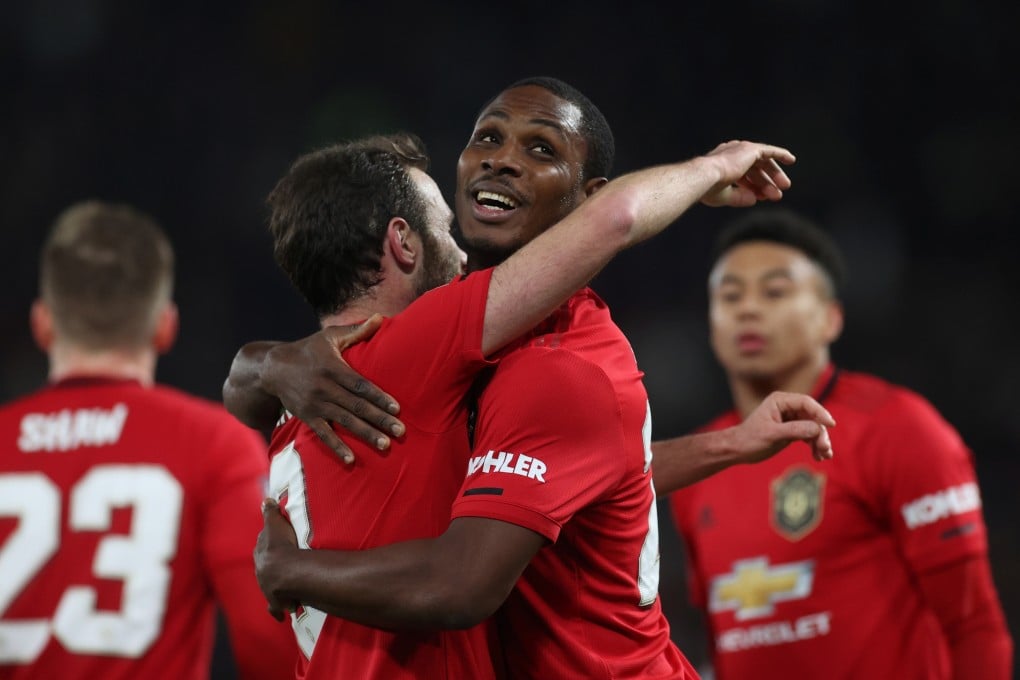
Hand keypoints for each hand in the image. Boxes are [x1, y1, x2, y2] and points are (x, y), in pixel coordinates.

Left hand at [254, 498, 299, 620]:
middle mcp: (261, 572)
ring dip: (275, 587)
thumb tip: (265, 499)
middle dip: (271, 567)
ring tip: (284, 587)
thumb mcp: (275, 524)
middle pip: (265, 568)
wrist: (284, 572)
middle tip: (282, 564)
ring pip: (269, 587)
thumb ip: (270, 512)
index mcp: (260, 554)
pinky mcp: (277, 602)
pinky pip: (276, 608)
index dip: (270, 544)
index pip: (262, 547)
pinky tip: (280, 616)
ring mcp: (268, 588)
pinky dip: (277, 611)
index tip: (276, 543)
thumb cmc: (281, 546)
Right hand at [262, 314, 405, 462]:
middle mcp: (325, 388)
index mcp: (333, 368)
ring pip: (344, 421)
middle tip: (401, 431)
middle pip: (356, 406)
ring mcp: (315, 404)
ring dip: (366, 434)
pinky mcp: (306, 417)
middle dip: (379, 419)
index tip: (397, 408)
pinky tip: (351, 460)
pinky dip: (337, 447)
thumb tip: (379, 318)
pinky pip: (323, 434)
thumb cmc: (308, 350)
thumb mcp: (329, 337)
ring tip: (385, 445)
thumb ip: (356, 330)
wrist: (272, 368)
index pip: (360, 385)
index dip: (379, 396)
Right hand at [700, 140, 795, 207]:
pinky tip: (791, 160)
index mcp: (721, 163)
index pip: (742, 174)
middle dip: (765, 182)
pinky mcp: (750, 149)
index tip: (759, 197)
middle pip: (754, 168)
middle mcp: (731, 153)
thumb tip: (754, 200)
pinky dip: (780, 154)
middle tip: (776, 194)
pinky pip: (769, 151)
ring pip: (763, 162)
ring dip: (774, 175)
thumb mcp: (724, 195)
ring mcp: (740, 149)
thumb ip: (739, 197)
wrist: (706, 177)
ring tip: (784, 187)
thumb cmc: (708, 188)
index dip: (752, 187)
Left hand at [729, 391, 834, 463]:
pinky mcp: (792, 430)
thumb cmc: (750, 439)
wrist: (739, 450)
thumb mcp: (772, 435)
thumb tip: (817, 428)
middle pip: (813, 417)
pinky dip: (814, 445)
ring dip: (820, 441)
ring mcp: (791, 418)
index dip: (820, 412)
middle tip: (825, 448)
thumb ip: (794, 430)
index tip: (831, 424)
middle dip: (820, 432)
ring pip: (813, 427)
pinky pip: (809, 435)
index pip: (806, 403)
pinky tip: (819, 457)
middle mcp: (787, 407)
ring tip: (824, 456)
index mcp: (780, 401)